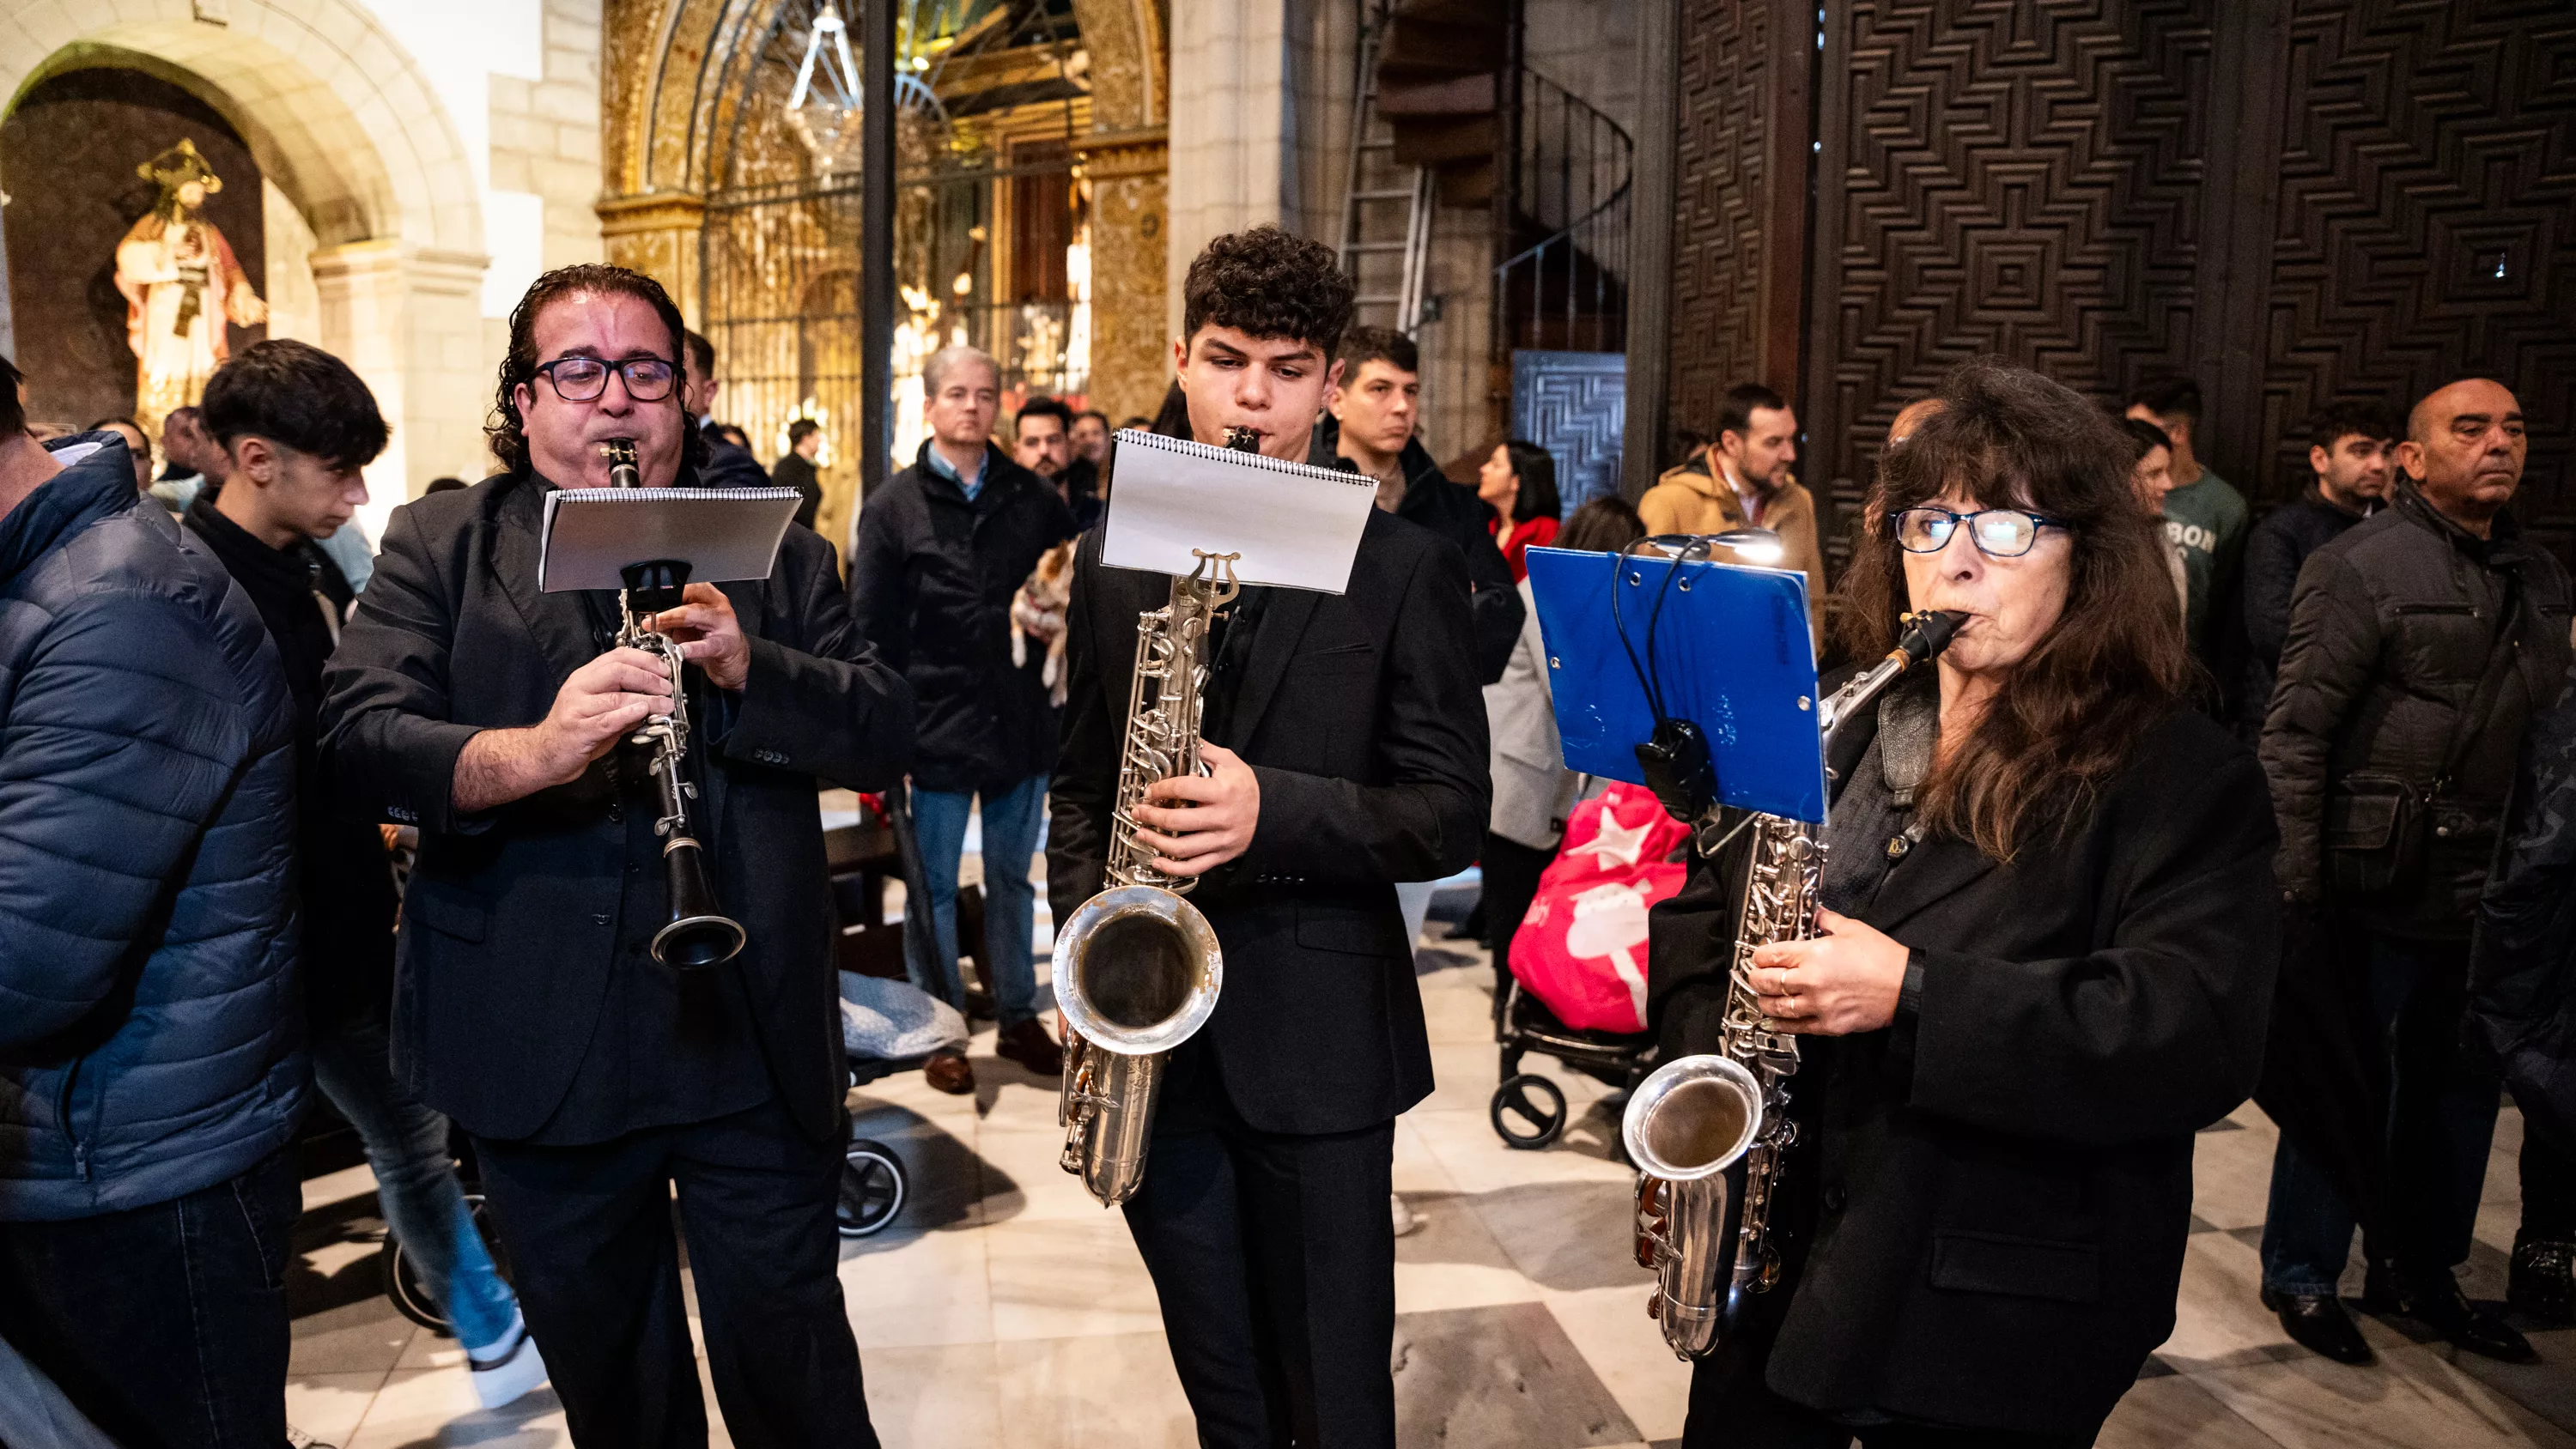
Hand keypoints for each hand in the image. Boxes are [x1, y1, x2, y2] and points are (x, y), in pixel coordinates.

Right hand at [532, 647, 670, 785]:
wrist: (545, 754)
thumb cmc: (575, 731)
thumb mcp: (601, 710)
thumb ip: (626, 702)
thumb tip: (656, 697)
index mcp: (585, 677)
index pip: (617, 657)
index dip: (645, 660)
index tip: (664, 669)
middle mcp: (579, 688)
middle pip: (618, 671)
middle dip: (648, 678)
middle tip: (667, 688)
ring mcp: (577, 708)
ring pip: (616, 697)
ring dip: (647, 700)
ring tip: (664, 705)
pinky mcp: (578, 729)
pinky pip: (607, 719)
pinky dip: (628, 714)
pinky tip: (643, 712)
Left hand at [649, 582, 749, 691]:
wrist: (733, 658)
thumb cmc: (711, 639)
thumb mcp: (688, 625)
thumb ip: (670, 620)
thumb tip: (646, 619)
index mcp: (706, 595)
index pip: (683, 587)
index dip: (663, 593)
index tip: (645, 602)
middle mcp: (716, 604)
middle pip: (689, 597)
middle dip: (665, 607)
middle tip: (646, 618)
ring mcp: (723, 623)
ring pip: (697, 614)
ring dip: (673, 619)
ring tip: (657, 627)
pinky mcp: (724, 644)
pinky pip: (707, 644)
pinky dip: (692, 647)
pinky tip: (681, 649)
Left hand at [1130, 742, 1259, 877]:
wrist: (1271, 812)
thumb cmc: (1246, 787)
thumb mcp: (1230, 762)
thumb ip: (1206, 752)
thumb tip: (1185, 740)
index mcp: (1222, 791)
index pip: (1183, 788)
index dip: (1161, 789)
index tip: (1149, 791)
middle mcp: (1221, 817)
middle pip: (1177, 821)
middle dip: (1151, 816)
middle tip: (1138, 812)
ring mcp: (1221, 839)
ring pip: (1182, 848)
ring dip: (1156, 842)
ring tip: (1141, 833)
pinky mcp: (1221, 855)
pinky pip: (1194, 867)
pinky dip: (1173, 868)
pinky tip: (1157, 861)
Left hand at [1746, 907, 1909, 1035]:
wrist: (1906, 987)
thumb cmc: (1883, 958)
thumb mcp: (1853, 929)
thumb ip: (1827, 921)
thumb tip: (1816, 913)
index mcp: (1814, 954)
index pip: (1772, 955)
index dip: (1759, 956)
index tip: (1758, 957)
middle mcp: (1811, 981)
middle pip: (1767, 982)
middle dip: (1756, 978)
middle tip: (1755, 976)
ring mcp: (1818, 1006)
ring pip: (1776, 1007)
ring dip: (1764, 1001)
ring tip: (1762, 998)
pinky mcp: (1828, 1025)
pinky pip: (1795, 1027)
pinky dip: (1780, 1023)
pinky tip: (1775, 1020)